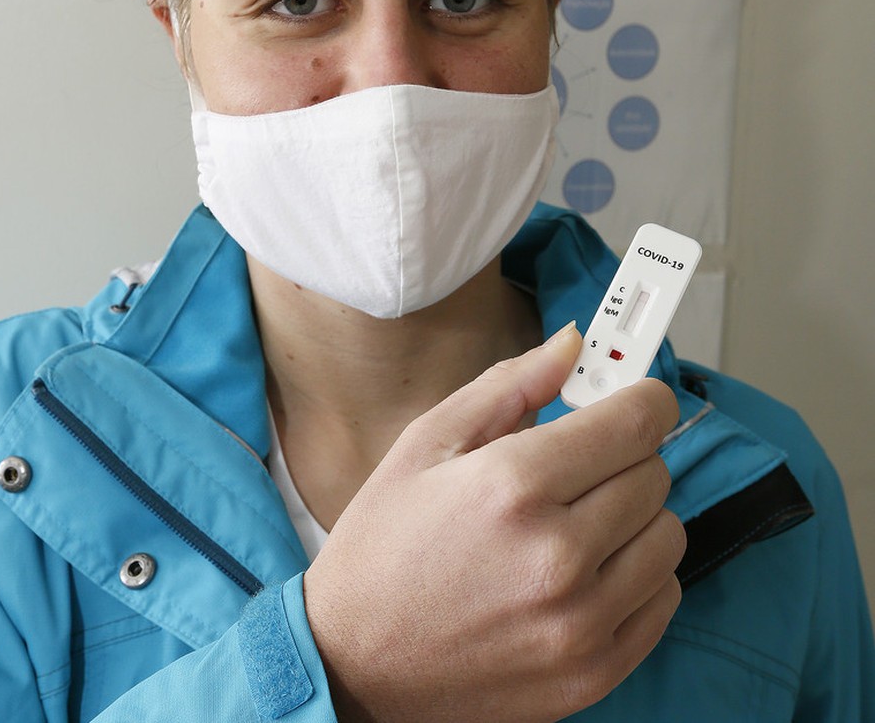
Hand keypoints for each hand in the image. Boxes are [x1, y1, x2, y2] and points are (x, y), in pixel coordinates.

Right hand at [303, 326, 683, 721]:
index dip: (643, 398)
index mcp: (512, 485)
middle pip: (655, 474)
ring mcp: (580, 624)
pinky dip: (636, 575)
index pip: (634, 422)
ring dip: (634, 516)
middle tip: (577, 464)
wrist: (352, 662)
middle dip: (623, 455)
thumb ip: (509, 385)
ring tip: (578, 519)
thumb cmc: (384, 546)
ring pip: (668, 535)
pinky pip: (662, 599)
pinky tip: (585, 569)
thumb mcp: (427, 443)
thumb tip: (573, 345)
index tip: (634, 397)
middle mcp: (557, 556)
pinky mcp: (594, 674)